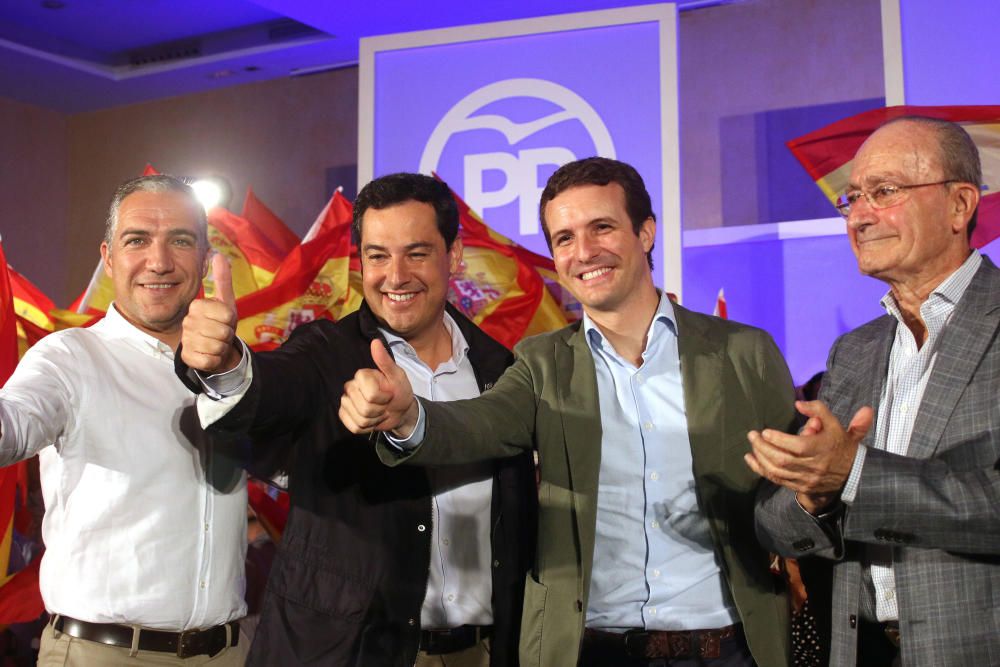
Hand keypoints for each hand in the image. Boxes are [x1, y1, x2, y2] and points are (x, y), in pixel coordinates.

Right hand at [180, 253, 240, 372]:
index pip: (226, 314)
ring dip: (222, 348)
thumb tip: (218, 254)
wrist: (216, 348)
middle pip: (223, 332)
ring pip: (217, 347)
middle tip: (221, 334)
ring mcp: (186, 340)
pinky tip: (210, 355)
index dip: (230, 320)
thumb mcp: (226, 301)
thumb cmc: (221, 323)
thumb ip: (222, 279)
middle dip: (228, 335)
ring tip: (217, 343)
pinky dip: (215, 360)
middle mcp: (188, 322)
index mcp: (197, 307)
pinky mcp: (187, 358)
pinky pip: (210, 361)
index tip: (225, 320)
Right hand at [339, 339, 418, 435]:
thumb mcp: (397, 376)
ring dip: (375, 420)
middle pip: (365, 408)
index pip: (370, 394)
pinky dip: (367, 428)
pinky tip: (372, 420)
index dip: (383, 398)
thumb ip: (385, 361)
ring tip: (380, 412)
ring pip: (360, 419)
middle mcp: (350, 387)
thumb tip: (375, 342)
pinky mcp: (344, 415)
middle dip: (380, 410)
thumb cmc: (400, 391)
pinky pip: (353, 427)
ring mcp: (346, 402)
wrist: (400, 410)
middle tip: (385, 405)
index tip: (390, 394)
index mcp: (361, 375)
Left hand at [745, 400, 872, 513]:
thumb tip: (798, 404)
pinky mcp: (800, 487)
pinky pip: (777, 479)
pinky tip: (750, 459)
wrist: (853, 474)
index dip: (779, 440)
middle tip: (752, 435)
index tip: (765, 432)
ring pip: (778, 471)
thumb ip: (818, 410)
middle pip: (783, 460)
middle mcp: (814, 466)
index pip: (798, 447)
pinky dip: (761, 469)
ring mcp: (806, 479)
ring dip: (760, 458)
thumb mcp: (835, 424)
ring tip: (752, 445)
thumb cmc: (840, 445)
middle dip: (763, 448)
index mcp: (823, 449)